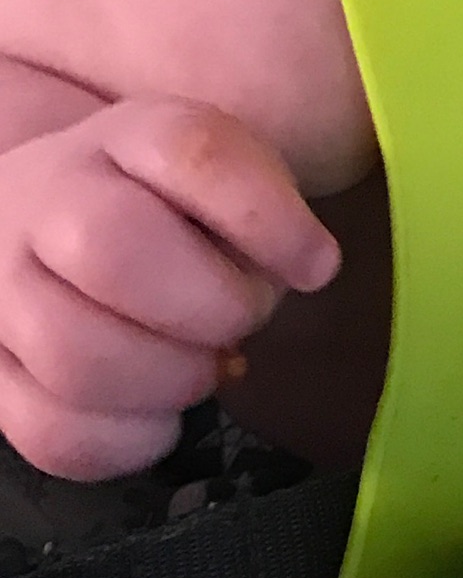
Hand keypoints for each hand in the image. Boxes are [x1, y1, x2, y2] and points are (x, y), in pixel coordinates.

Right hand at [0, 100, 339, 480]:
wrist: (53, 220)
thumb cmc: (171, 210)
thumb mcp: (227, 177)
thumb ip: (266, 212)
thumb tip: (305, 272)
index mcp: (126, 136)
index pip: (192, 151)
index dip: (266, 217)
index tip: (316, 266)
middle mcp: (46, 199)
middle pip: (112, 249)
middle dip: (210, 308)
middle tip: (238, 321)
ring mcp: (0, 288)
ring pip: (74, 356)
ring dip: (168, 381)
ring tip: (197, 368)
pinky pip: (51, 432)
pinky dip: (127, 441)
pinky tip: (157, 416)